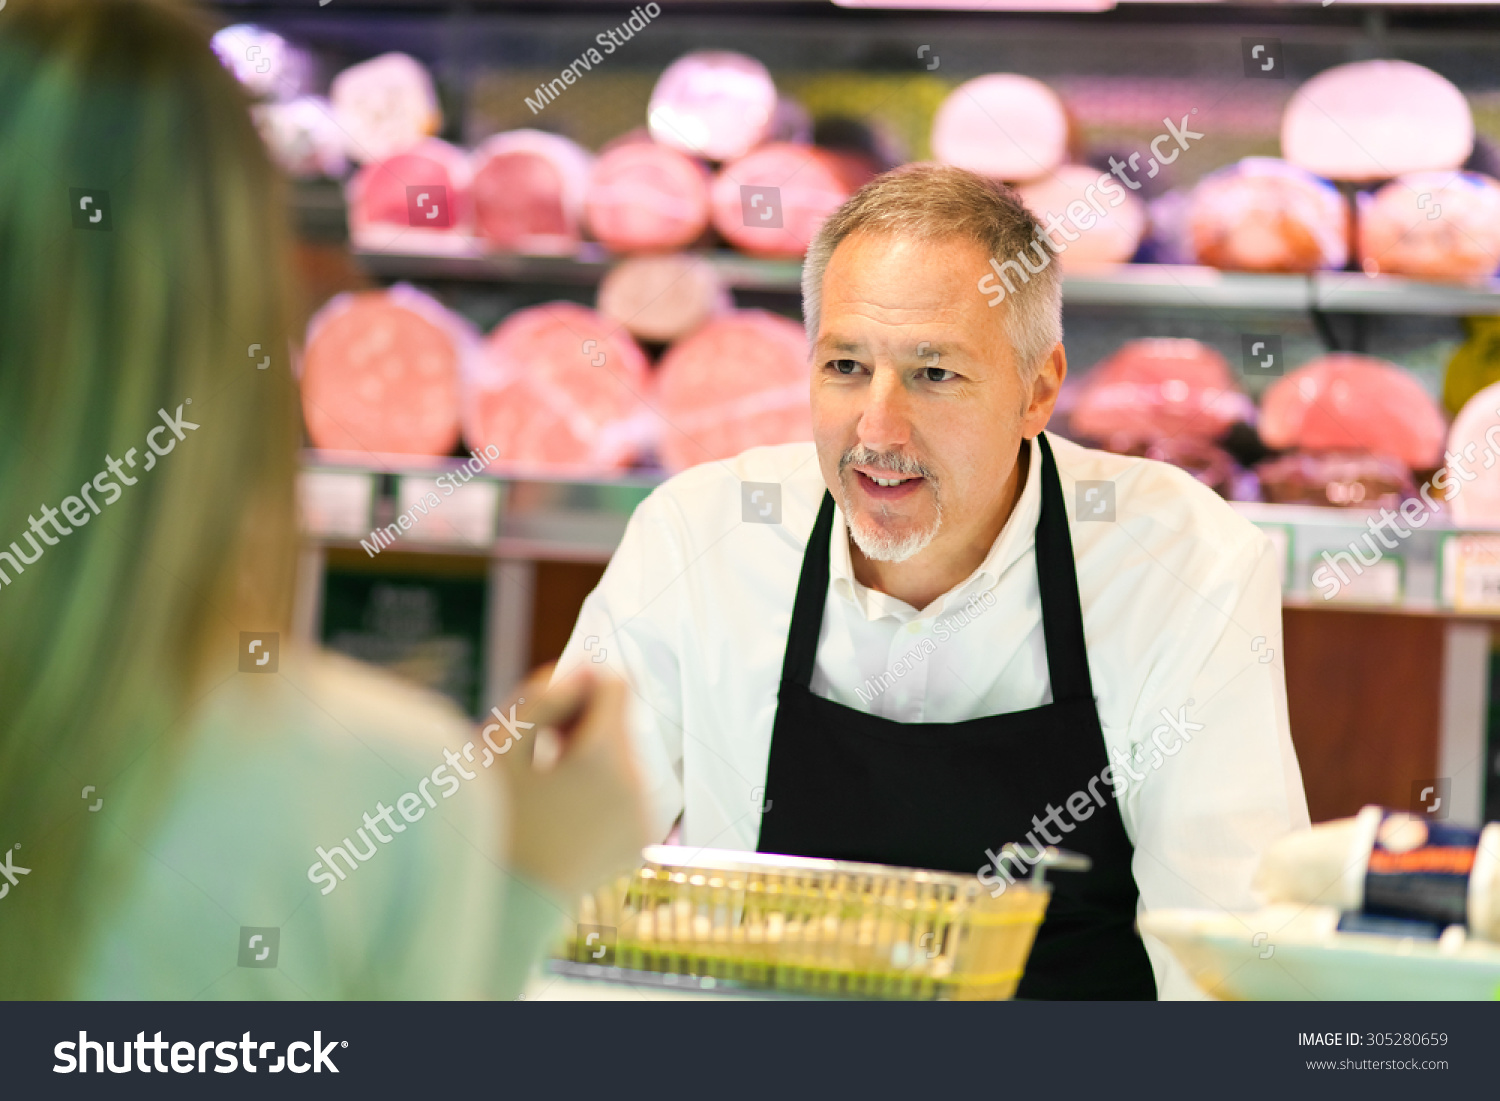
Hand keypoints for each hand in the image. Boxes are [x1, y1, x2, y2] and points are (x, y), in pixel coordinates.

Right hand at [492, 663, 649, 900]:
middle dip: (583, 728)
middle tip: (538, 755)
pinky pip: (628, 792)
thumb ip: (540, 698)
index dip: (578, 688)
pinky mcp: (643, 839)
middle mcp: (637, 784)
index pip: (615, 684)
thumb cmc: (490, 821)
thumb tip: (582, 674)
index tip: (547, 715)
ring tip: (548, 788)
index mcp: (602, 758)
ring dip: (591, 760)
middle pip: (621, 723)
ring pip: (624, 757)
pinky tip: (565, 814)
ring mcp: (644, 815)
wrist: (506, 906)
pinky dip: (601, 792)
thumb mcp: (498, 749)